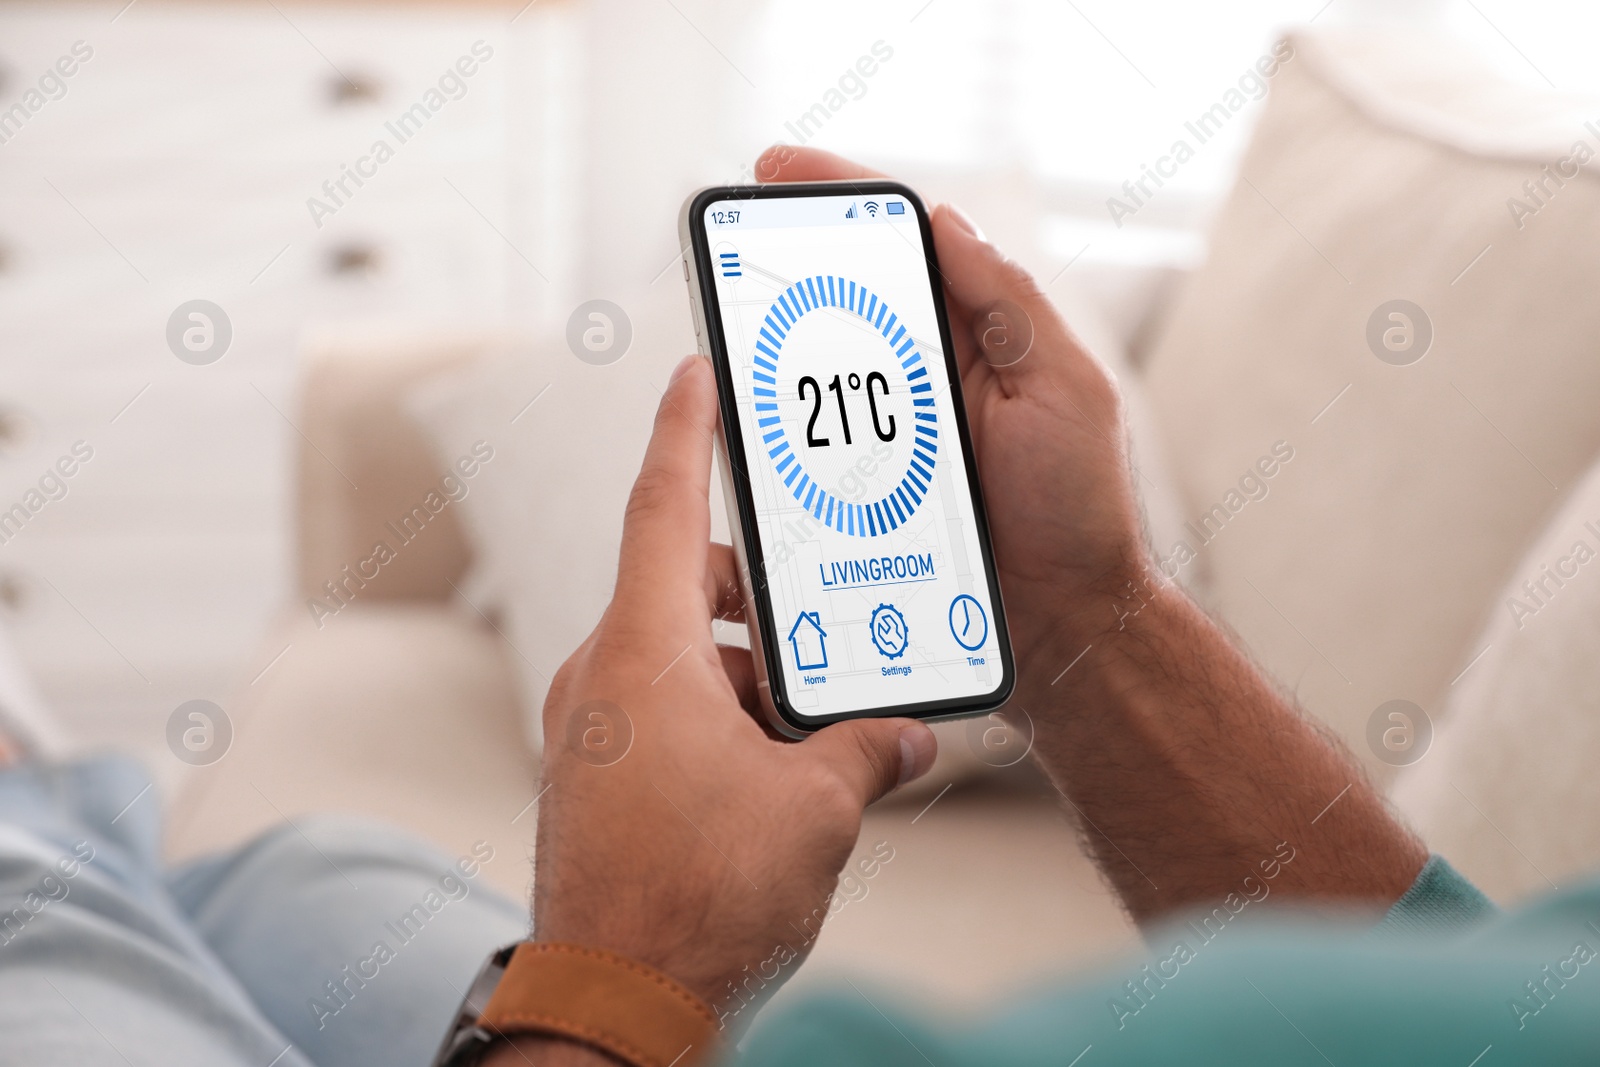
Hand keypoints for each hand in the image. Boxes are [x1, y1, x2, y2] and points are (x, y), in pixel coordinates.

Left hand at [530, 355, 936, 1015]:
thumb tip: (907, 740)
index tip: (691, 370)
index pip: (662, 507)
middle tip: (825, 635)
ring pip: (675, 658)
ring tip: (813, 731)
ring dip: (745, 676)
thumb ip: (866, 751)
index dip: (683, 430)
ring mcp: (586, 729)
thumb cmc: (700, 899)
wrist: (617, 1006)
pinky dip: (714, 718)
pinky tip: (775, 774)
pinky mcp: (591, 776)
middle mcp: (599, 677)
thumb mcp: (814, 809)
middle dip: (759, 605)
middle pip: (683, 590)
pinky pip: (658, 711)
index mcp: (642, 654)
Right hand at [757, 146, 1149, 672]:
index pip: (906, 244)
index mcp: (979, 338)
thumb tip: (947, 222)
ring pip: (818, 379)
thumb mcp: (1066, 390)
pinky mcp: (871, 493)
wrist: (1066, 625)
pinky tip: (743, 427)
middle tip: (730, 252)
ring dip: (773, 356)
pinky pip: (811, 454)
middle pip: (845, 304)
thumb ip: (1009, 307)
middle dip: (787, 269)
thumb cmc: (1081, 510)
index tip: (779, 170)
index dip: (842, 196)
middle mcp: (930, 379)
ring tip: (726, 335)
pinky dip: (777, 438)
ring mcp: (896, 436)